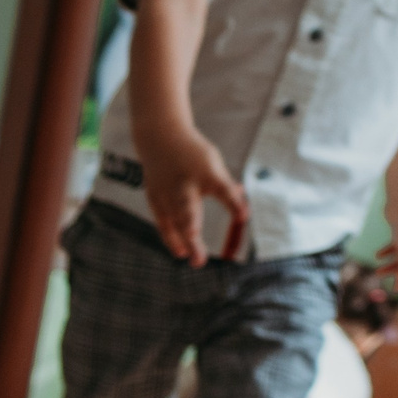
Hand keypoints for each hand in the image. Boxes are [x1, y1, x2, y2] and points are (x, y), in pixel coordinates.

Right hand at [140, 127, 248, 265]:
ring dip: (182, 241)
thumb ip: (225, 188)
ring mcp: (166, 192)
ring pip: (173, 220)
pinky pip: (164, 222)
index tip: (243, 217)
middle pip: (188, 210)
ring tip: (193, 259)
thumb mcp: (213, 164)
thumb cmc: (191, 153)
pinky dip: (171, 237)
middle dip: (192, 230)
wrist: (160, 139)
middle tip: (198, 251)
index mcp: (204, 172)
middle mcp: (183, 184)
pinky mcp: (155, 199)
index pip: (222, 189)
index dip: (232, 203)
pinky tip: (181, 252)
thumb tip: (241, 211)